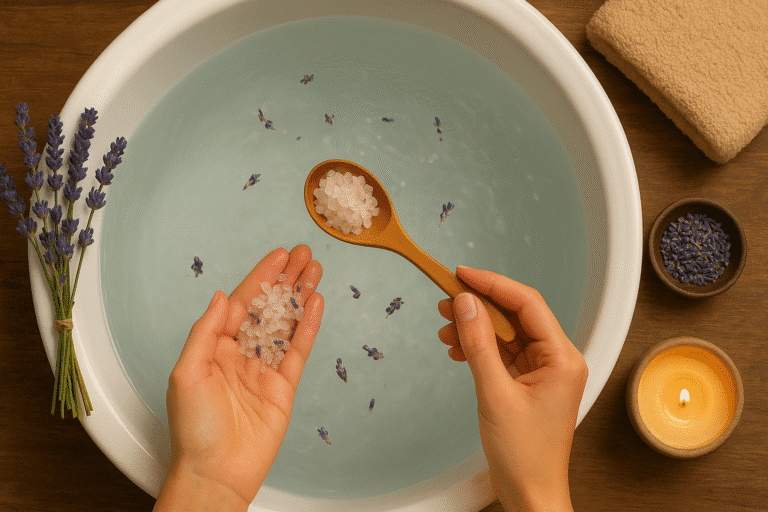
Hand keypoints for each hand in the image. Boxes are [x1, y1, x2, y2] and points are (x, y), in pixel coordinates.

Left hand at [154, 245, 323, 510]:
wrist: (217, 472)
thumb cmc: (194, 429)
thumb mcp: (187, 373)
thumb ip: (206, 331)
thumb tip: (223, 297)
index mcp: (215, 348)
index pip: (243, 304)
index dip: (261, 278)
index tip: (279, 257)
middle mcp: (241, 354)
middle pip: (269, 308)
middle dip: (286, 280)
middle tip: (305, 255)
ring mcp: (264, 369)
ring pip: (286, 324)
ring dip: (301, 296)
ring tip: (315, 271)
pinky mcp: (284, 387)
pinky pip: (298, 350)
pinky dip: (308, 326)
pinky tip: (316, 304)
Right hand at [437, 266, 586, 511]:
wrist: (529, 492)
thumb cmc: (525, 454)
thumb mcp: (495, 394)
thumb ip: (479, 345)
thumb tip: (466, 303)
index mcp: (561, 357)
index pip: (527, 304)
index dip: (493, 284)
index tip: (462, 275)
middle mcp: (556, 359)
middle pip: (515, 315)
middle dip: (479, 305)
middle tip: (445, 299)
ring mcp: (541, 370)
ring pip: (505, 332)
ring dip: (475, 327)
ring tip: (444, 326)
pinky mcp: (526, 381)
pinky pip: (501, 352)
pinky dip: (478, 347)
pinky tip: (456, 347)